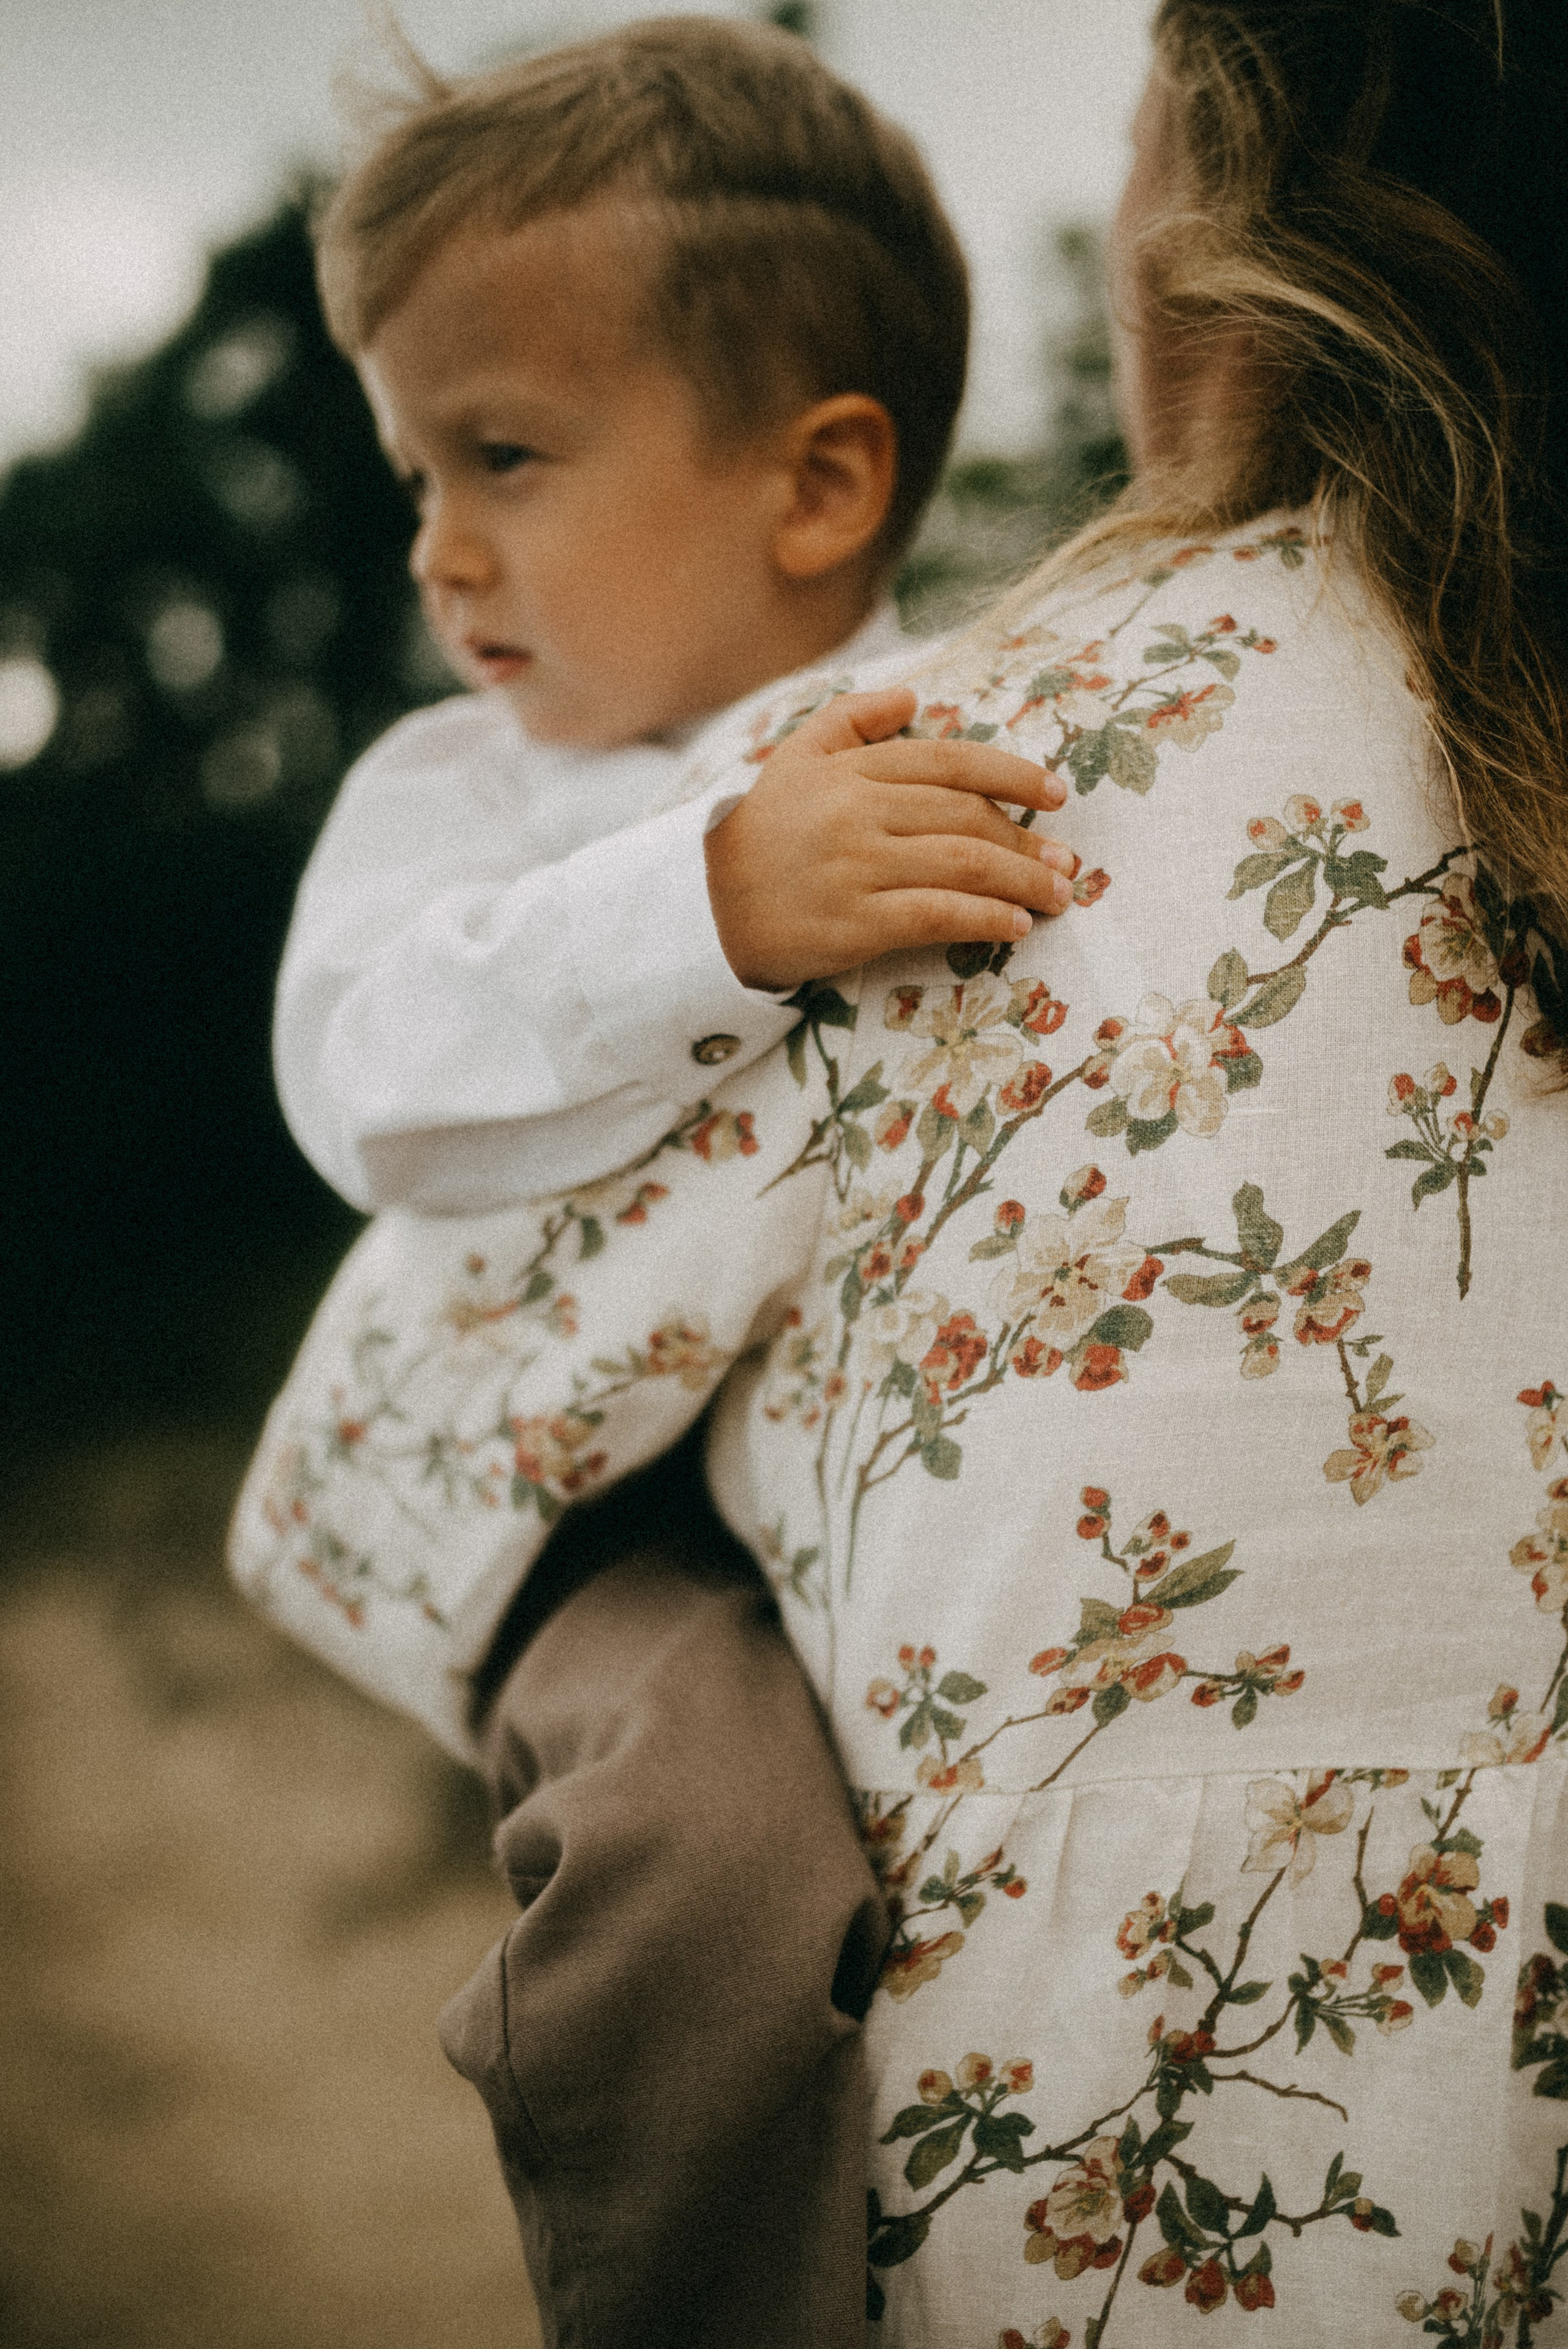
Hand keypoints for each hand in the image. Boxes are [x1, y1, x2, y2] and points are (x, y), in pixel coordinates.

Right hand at [705, 684, 1073, 989]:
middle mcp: (857, 813)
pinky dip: (985, 918)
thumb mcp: (793, 761)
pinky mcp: (854, 923)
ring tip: (1057, 895)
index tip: (1054, 795)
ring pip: (962, 865)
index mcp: (850, 770)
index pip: (948, 762)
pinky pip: (937, 915)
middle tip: (1066, 862)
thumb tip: (913, 698)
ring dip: (1022, 881)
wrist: (703, 911)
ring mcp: (856, 868)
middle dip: (1025, 841)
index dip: (1010, 774)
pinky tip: (1015, 926)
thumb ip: (849, 720)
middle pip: (965, 818)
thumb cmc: (760, 836)